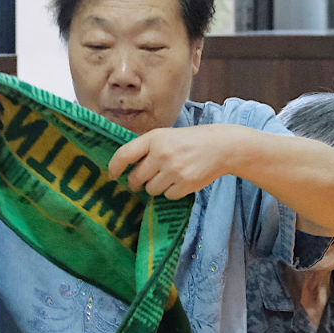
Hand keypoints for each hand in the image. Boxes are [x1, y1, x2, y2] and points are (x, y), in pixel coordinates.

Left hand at [107, 124, 240, 197]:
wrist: (220, 146)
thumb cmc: (188, 141)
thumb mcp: (165, 136)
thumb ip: (145, 148)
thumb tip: (122, 166)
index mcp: (154, 138)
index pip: (124, 155)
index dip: (114, 167)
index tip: (113, 175)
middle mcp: (161, 154)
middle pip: (135, 178)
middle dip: (136, 182)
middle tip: (141, 181)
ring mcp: (174, 170)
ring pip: (151, 189)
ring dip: (156, 187)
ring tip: (168, 175)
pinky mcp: (185, 184)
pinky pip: (167, 196)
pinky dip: (171, 192)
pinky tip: (180, 180)